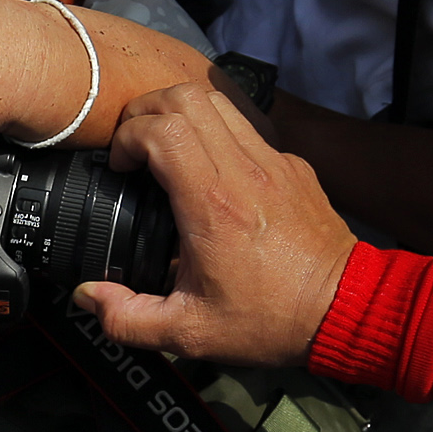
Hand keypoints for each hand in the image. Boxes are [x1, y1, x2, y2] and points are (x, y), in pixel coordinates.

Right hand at [74, 82, 356, 366]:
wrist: (345, 310)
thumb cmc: (271, 320)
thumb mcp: (189, 334)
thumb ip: (126, 319)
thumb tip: (87, 297)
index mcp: (211, 205)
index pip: (161, 130)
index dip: (127, 138)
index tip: (120, 169)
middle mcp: (243, 171)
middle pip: (185, 97)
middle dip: (147, 111)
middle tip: (133, 146)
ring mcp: (273, 161)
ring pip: (217, 100)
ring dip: (180, 112)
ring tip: (164, 147)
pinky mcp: (293, 165)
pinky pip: (246, 126)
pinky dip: (215, 131)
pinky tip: (208, 169)